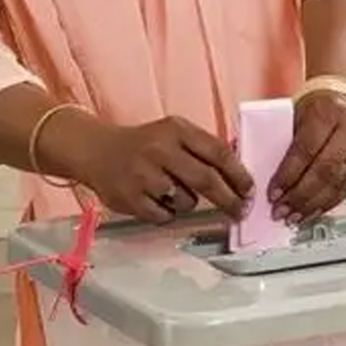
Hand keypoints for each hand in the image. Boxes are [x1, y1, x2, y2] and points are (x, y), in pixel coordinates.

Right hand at [72, 116, 252, 223]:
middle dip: (230, 200)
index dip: (239, 175)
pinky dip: (167, 213)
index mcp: (176, 130)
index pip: (218, 153)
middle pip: (207, 180)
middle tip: (240, 212)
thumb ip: (203, 150)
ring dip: (188, 203)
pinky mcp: (131, 198)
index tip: (250, 191)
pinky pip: (165, 216)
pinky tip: (155, 199)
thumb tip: (240, 178)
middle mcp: (160, 149)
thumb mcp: (173, 134)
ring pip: (187, 202)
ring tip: (172, 191)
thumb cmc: (143, 145)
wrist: (95, 150)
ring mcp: (144, 175)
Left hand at [268, 90, 345, 223]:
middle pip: (324, 170)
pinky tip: (311, 212)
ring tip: (294, 216)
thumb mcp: (295, 117)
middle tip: (282, 210)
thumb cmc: (314, 111)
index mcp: (328, 112)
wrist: (342, 103)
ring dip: (312, 205)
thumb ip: (283, 144)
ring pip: (337, 184)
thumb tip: (267, 178)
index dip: (288, 175)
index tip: (273, 193)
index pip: (306, 149)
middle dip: (300, 196)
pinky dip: (327, 205)